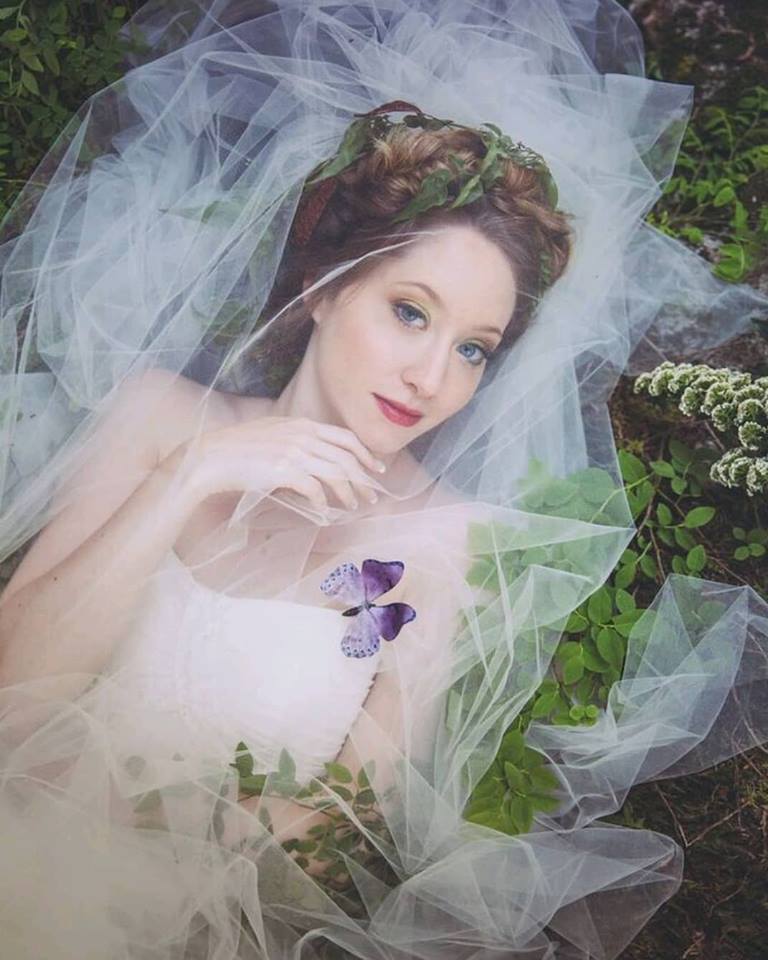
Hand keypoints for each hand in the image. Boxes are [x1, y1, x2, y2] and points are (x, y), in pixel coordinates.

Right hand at [164, 416, 386, 514]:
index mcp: (302, 425)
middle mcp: (302, 436)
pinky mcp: (284, 471)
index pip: (345, 438)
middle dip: (363, 479)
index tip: (376, 469)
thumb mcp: (273, 434)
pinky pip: (315, 489)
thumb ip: (298, 441)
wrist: (211, 456)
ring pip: (336, 474)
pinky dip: (323, 502)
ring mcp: (294, 453)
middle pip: (346, 458)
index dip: (365, 454)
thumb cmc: (239, 448)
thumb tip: (317, 462)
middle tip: (371, 495)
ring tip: (352, 505)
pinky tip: (324, 511)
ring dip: (348, 492)